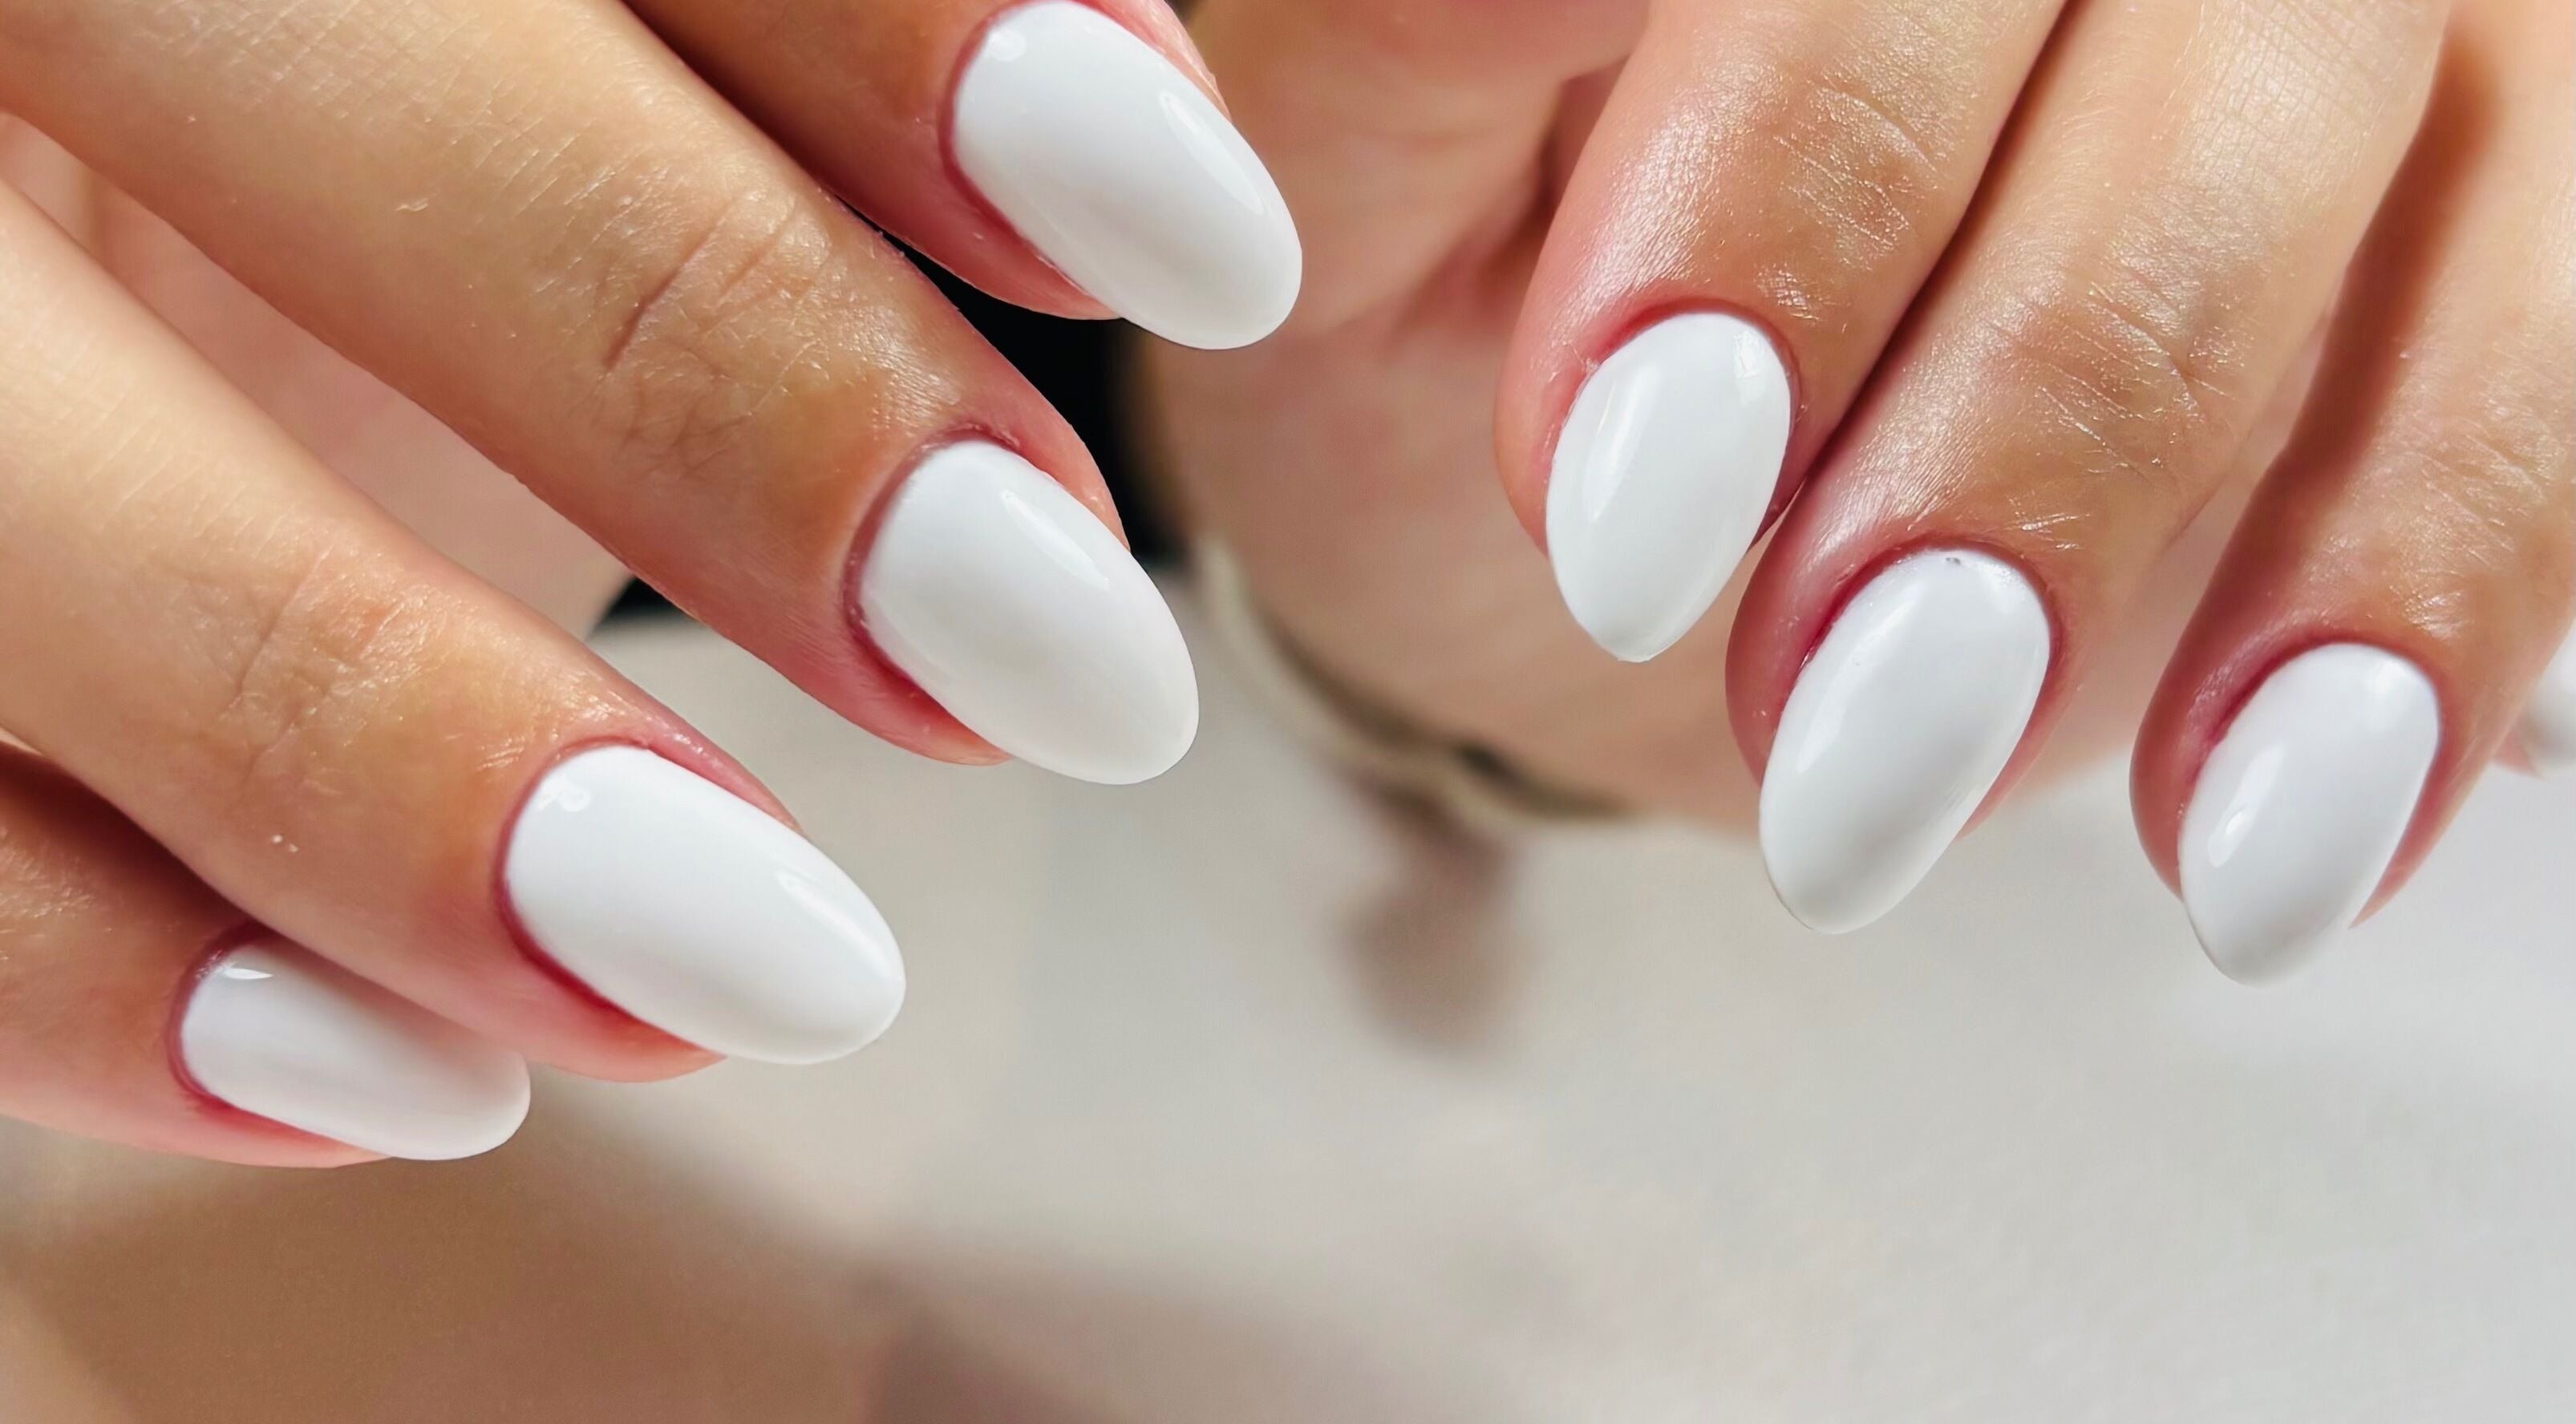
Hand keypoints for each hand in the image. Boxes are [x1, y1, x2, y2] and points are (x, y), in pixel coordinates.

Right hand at [0, 0, 1296, 1162]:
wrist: (78, 276)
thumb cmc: (383, 157)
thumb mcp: (570, 69)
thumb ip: (784, 72)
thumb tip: (1158, 137)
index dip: (895, 23)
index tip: (1196, 240)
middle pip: (259, 60)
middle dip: (691, 345)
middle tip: (1056, 646)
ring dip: (374, 738)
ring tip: (775, 963)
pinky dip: (92, 960)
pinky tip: (410, 1078)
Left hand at [1146, 0, 2572, 977]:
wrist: (1607, 457)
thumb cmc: (1450, 277)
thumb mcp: (1368, 161)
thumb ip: (1418, 32)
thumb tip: (1369, 54)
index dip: (1792, 168)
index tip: (1629, 498)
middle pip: (2171, 13)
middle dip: (2008, 390)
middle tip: (1819, 699)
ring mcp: (2356, 15)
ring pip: (2402, 166)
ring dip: (2181, 514)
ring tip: (1951, 785)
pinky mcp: (2508, 187)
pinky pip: (2569, 353)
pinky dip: (2434, 586)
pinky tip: (2276, 822)